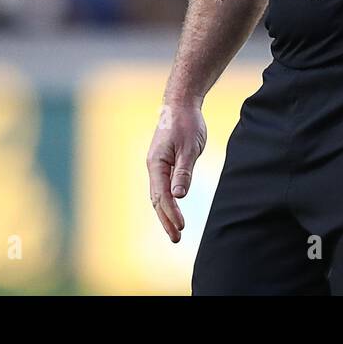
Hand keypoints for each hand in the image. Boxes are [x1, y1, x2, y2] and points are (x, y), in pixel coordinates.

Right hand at [145, 101, 206, 241]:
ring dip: (166, 214)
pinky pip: (164, 187)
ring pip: (159, 195)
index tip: (182, 227)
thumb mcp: (189, 147)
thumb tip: (178, 196)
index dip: (171, 213)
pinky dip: (168, 202)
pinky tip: (173, 211)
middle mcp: (153, 167)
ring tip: (176, 231)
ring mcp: (158, 166)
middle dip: (166, 220)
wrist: (180, 105)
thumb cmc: (186, 123)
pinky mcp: (165, 163)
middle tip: (177, 239)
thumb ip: (184, 171)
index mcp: (156, 163)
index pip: (162, 195)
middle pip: (157, 200)